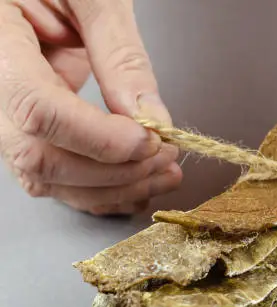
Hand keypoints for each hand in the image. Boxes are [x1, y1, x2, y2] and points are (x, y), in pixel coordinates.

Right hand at [0, 0, 181, 214]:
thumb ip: (120, 54)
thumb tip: (152, 118)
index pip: (35, 107)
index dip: (97, 137)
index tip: (148, 139)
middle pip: (39, 156)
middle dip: (114, 170)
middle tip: (166, 156)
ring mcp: (3, 113)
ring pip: (46, 177)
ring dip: (113, 188)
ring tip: (164, 175)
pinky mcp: (25, 127)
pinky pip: (54, 174)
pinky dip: (100, 189)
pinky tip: (138, 184)